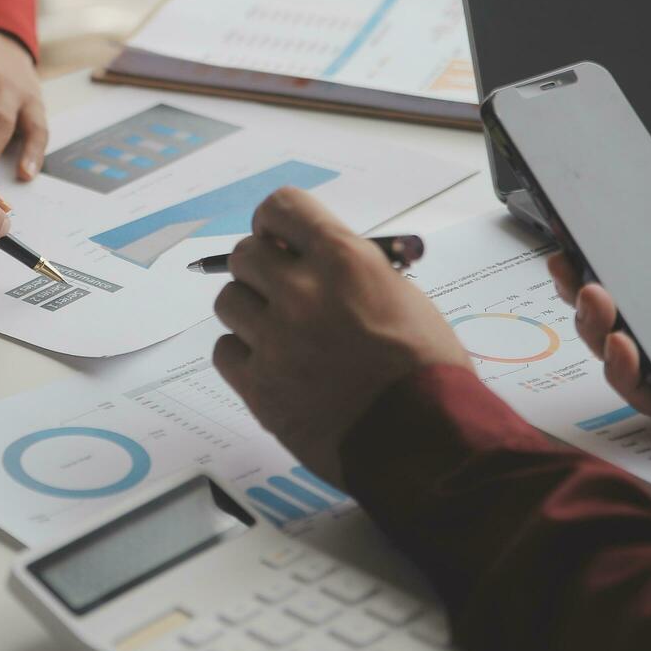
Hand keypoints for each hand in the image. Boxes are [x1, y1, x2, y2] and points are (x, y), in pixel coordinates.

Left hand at [212, 188, 470, 484]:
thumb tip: (307, 258)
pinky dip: (242, 355)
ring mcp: (276, 340)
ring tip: (280, 333)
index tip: (274, 236)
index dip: (273, 222)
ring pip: (228, 301)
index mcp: (345, 261)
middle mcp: (303, 293)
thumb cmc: (426, 371)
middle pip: (244, 255)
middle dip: (260, 268)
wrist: (426, 442)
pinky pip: (224, 351)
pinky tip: (271, 365)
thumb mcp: (403, 297)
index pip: (282, 208)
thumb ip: (348, 271)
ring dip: (249, 312)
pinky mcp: (259, 387)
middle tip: (279, 290)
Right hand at [547, 172, 650, 444]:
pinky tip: (621, 344)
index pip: (648, 271)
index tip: (576, 237)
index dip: (605, 257)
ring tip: (592, 297)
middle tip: (565, 266)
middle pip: (623, 310)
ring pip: (624, 353)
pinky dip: (622, 371)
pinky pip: (648, 395)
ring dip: (592, 326)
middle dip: (581, 288)